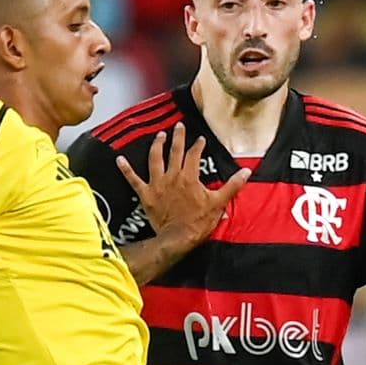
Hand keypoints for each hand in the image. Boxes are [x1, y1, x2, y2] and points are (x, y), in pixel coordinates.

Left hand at [116, 123, 248, 253]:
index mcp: (189, 177)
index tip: (200, 140)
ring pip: (155, 159)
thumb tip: (246, 172)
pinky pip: (133, 180)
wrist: (178, 238)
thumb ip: (232, 186)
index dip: (197, 146)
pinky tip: (119, 159)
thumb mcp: (218, 203)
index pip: (193, 155)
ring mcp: (157, 184)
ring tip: (159, 136)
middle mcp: (172, 176)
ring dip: (157, 146)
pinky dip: (126, 169)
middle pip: (174, 151)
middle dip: (178, 137)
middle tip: (179, 126)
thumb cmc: (198, 222)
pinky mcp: (146, 195)